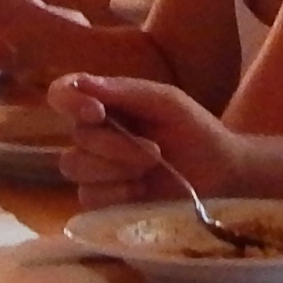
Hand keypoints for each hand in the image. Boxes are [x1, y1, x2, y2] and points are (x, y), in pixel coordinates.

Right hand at [49, 71, 282, 198]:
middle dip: (116, 146)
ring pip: (74, 166)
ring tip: (150, 169)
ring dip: (115, 169)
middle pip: (76, 137)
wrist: (220, 173)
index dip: (69, 100)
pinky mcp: (101, 199)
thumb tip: (82, 83)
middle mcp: (93, 134)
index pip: (62, 93)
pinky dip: (115, 193)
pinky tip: (140, 191)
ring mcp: (95, 169)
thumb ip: (126, 91)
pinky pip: (87, 196)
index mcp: (104, 103)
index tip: (96, 112)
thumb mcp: (167, 102)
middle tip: (155, 151)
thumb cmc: (195, 130)